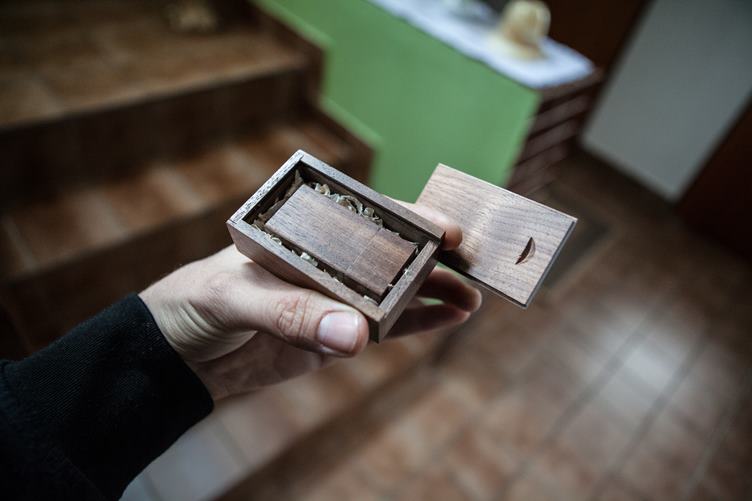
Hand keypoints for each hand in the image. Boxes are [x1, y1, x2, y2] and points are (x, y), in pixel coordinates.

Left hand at [139, 202, 480, 399]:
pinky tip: (450, 318)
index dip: (407, 218)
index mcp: (305, 230)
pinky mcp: (335, 333)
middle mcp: (328, 258)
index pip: (363, 216)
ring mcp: (336, 296)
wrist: (177, 355)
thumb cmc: (196, 303)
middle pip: (392, 251)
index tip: (445, 228)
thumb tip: (354, 334)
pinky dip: (418, 323)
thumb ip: (291, 313)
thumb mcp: (235, 298)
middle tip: (479, 262)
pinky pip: (385, 328)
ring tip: (475, 297)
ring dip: (437, 291)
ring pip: (397, 290)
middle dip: (436, 254)